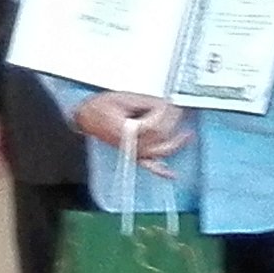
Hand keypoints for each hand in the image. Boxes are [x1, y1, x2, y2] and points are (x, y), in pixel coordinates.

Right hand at [73, 93, 189, 178]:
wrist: (86, 118)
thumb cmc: (100, 108)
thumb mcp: (125, 98)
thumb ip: (147, 103)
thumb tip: (165, 104)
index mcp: (128, 130)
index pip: (155, 126)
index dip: (165, 114)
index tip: (171, 105)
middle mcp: (132, 145)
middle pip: (160, 138)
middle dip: (172, 124)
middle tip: (180, 111)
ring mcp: (132, 152)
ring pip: (159, 152)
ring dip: (175, 143)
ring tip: (187, 135)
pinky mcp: (132, 155)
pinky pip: (148, 166)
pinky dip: (160, 171)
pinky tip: (171, 173)